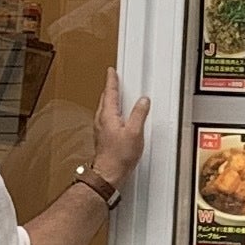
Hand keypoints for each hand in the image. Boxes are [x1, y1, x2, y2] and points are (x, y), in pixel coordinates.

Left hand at [86, 68, 151, 192]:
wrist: (109, 174)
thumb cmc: (118, 157)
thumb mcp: (135, 132)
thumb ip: (139, 114)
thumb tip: (143, 102)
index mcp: (108, 115)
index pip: (109, 92)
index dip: (111, 80)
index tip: (111, 71)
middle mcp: (101, 120)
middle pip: (105, 99)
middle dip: (110, 89)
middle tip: (115, 80)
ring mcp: (101, 129)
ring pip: (105, 109)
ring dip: (111, 100)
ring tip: (118, 96)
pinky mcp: (103, 137)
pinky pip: (107, 119)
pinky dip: (112, 113)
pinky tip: (119, 118)